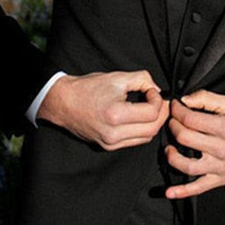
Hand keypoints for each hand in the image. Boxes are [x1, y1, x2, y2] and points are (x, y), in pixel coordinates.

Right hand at [37, 70, 168, 149]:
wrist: (63, 103)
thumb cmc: (86, 89)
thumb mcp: (117, 77)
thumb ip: (142, 79)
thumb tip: (157, 89)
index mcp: (115, 115)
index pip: (151, 113)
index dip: (158, 100)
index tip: (153, 91)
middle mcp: (113, 133)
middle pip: (152, 129)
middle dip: (161, 114)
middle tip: (161, 101)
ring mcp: (110, 143)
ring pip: (146, 138)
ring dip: (154, 123)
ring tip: (152, 109)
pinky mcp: (108, 146)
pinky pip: (134, 141)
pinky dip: (142, 130)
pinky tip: (140, 118)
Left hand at [165, 90, 224, 198]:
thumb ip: (206, 98)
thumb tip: (186, 99)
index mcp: (223, 127)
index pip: (190, 119)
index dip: (177, 111)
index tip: (176, 107)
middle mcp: (220, 148)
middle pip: (185, 138)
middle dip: (173, 127)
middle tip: (173, 122)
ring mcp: (220, 166)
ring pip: (187, 165)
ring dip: (172, 157)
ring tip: (169, 149)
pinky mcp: (220, 179)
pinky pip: (199, 188)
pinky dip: (182, 192)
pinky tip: (170, 192)